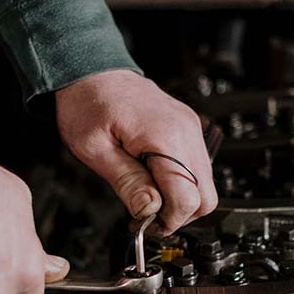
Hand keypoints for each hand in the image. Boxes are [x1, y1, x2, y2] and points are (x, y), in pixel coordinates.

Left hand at [55, 70, 217, 232]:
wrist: (93, 70)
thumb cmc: (88, 104)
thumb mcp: (95, 150)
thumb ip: (127, 182)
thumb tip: (149, 210)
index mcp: (165, 137)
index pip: (187, 198)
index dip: (168, 220)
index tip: (145, 223)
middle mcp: (186, 132)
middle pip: (205, 198)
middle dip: (178, 215)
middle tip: (148, 216)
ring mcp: (190, 130)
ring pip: (205, 186)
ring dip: (179, 201)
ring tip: (147, 198)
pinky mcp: (187, 130)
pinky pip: (196, 170)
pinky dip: (180, 184)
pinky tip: (154, 182)